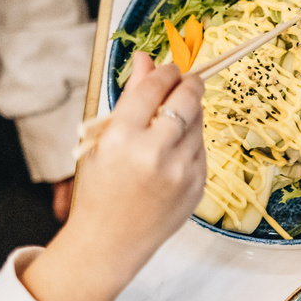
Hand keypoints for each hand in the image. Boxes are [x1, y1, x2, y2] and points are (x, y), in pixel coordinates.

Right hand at [20, 52, 205, 300]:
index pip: (154, 88)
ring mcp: (181, 170)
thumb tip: (147, 58)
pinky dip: (191, 141)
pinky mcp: (198, 184)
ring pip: (199, 122)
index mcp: (122, 139)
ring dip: (190, 113)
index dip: (165, 71)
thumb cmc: (100, 188)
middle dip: (189, 83)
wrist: (110, 242)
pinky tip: (172, 152)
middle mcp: (155, 152)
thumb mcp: (102, 142)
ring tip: (170, 122)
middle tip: (186, 78)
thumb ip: (130, 98)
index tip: (169, 66)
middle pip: (187, 99)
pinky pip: (201, 148)